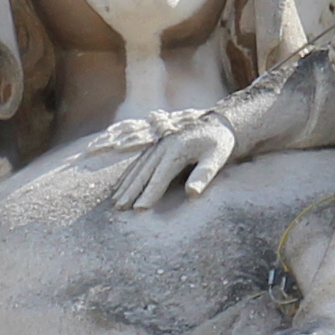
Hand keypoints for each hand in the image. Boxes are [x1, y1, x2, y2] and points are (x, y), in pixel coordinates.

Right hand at [97, 110, 238, 208]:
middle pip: (144, 172)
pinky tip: (121, 186)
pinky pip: (139, 163)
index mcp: (177, 149)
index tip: (139, 209)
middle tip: (120, 208)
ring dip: (126, 185)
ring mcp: (158, 146)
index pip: (160, 176)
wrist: (216, 125)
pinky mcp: (156, 147)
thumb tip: (192, 194)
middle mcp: (163, 146)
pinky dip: (128, 175)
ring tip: (116, 202)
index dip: (149, 193)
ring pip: (138, 168)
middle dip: (131, 191)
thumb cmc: (219, 144)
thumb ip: (204, 174)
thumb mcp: (217, 158)